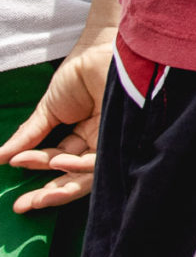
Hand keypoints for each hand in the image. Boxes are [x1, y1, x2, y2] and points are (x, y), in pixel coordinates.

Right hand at [0, 34, 108, 211]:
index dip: (37, 178)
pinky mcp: (121, 137)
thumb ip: (29, 135)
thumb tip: (0, 158)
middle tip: (23, 207)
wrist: (99, 49)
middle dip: (48, 195)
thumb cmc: (78, 74)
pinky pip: (100, 160)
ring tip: (39, 193)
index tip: (16, 198)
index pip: (58, 163)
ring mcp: (110, 140)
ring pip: (87, 175)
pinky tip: (58, 162)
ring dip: (61, 185)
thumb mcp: (47, 109)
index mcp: (81, 136)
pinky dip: (78, 165)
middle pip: (73, 177)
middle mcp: (97, 141)